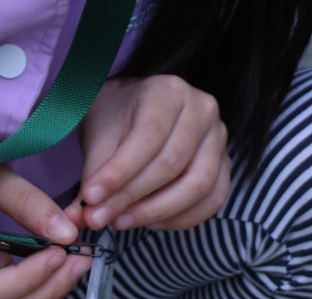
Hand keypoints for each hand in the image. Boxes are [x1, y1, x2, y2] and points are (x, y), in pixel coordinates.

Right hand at [0, 124, 92, 298]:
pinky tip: (58, 259)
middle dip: (45, 288)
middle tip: (80, 259)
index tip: (60, 252)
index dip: (28, 279)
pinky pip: (6, 290)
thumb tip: (68, 234)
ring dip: (44, 287)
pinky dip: (34, 280)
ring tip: (76, 259)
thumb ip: (28, 204)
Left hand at [68, 75, 229, 232]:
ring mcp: (218, 136)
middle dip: (132, 197)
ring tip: (123, 221)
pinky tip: (151, 222)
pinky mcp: (226, 163)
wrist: (136, 112)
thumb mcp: (100, 136)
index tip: (91, 197)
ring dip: (157, 212)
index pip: (147, 137)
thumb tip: (85, 216)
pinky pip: (214, 199)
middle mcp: (201, 109)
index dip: (119, 172)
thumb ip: (96, 175)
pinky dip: (182, 218)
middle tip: (101, 216)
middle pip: (172, 163)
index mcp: (168, 90)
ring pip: (198, 185)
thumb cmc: (118, 119)